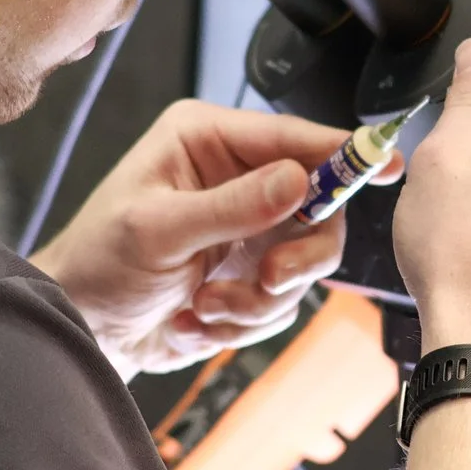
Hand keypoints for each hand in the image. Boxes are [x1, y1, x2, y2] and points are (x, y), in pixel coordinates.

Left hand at [32, 101, 396, 377]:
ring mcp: (249, 229)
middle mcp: (237, 177)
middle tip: (268, 281)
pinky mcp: (251, 275)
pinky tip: (197, 317)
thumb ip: (231, 207)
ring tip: (206, 305)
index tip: (387, 164)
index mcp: (207, 141)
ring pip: (305, 263)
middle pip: (319, 207)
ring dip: (258, 299)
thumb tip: (298, 181)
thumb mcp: (158, 230)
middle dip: (296, 257)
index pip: (292, 139)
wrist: (83, 330)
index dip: (344, 151)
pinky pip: (284, 301)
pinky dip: (244, 321)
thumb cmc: (99, 264)